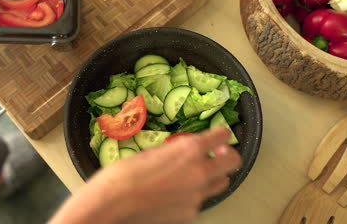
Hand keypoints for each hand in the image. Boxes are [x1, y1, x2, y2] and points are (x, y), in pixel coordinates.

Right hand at [49, 127, 241, 223]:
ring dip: (214, 176)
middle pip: (233, 162)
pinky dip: (194, 195)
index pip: (222, 136)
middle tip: (216, 155)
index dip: (222, 135)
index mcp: (189, 150)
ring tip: (196, 175)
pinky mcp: (190, 213)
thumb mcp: (153, 152)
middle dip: (227, 156)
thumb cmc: (125, 173)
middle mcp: (199, 172)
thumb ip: (176, 151)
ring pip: (221, 183)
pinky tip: (176, 193)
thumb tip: (185, 151)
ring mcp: (197, 195)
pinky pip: (201, 201)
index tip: (220, 136)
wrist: (113, 202)